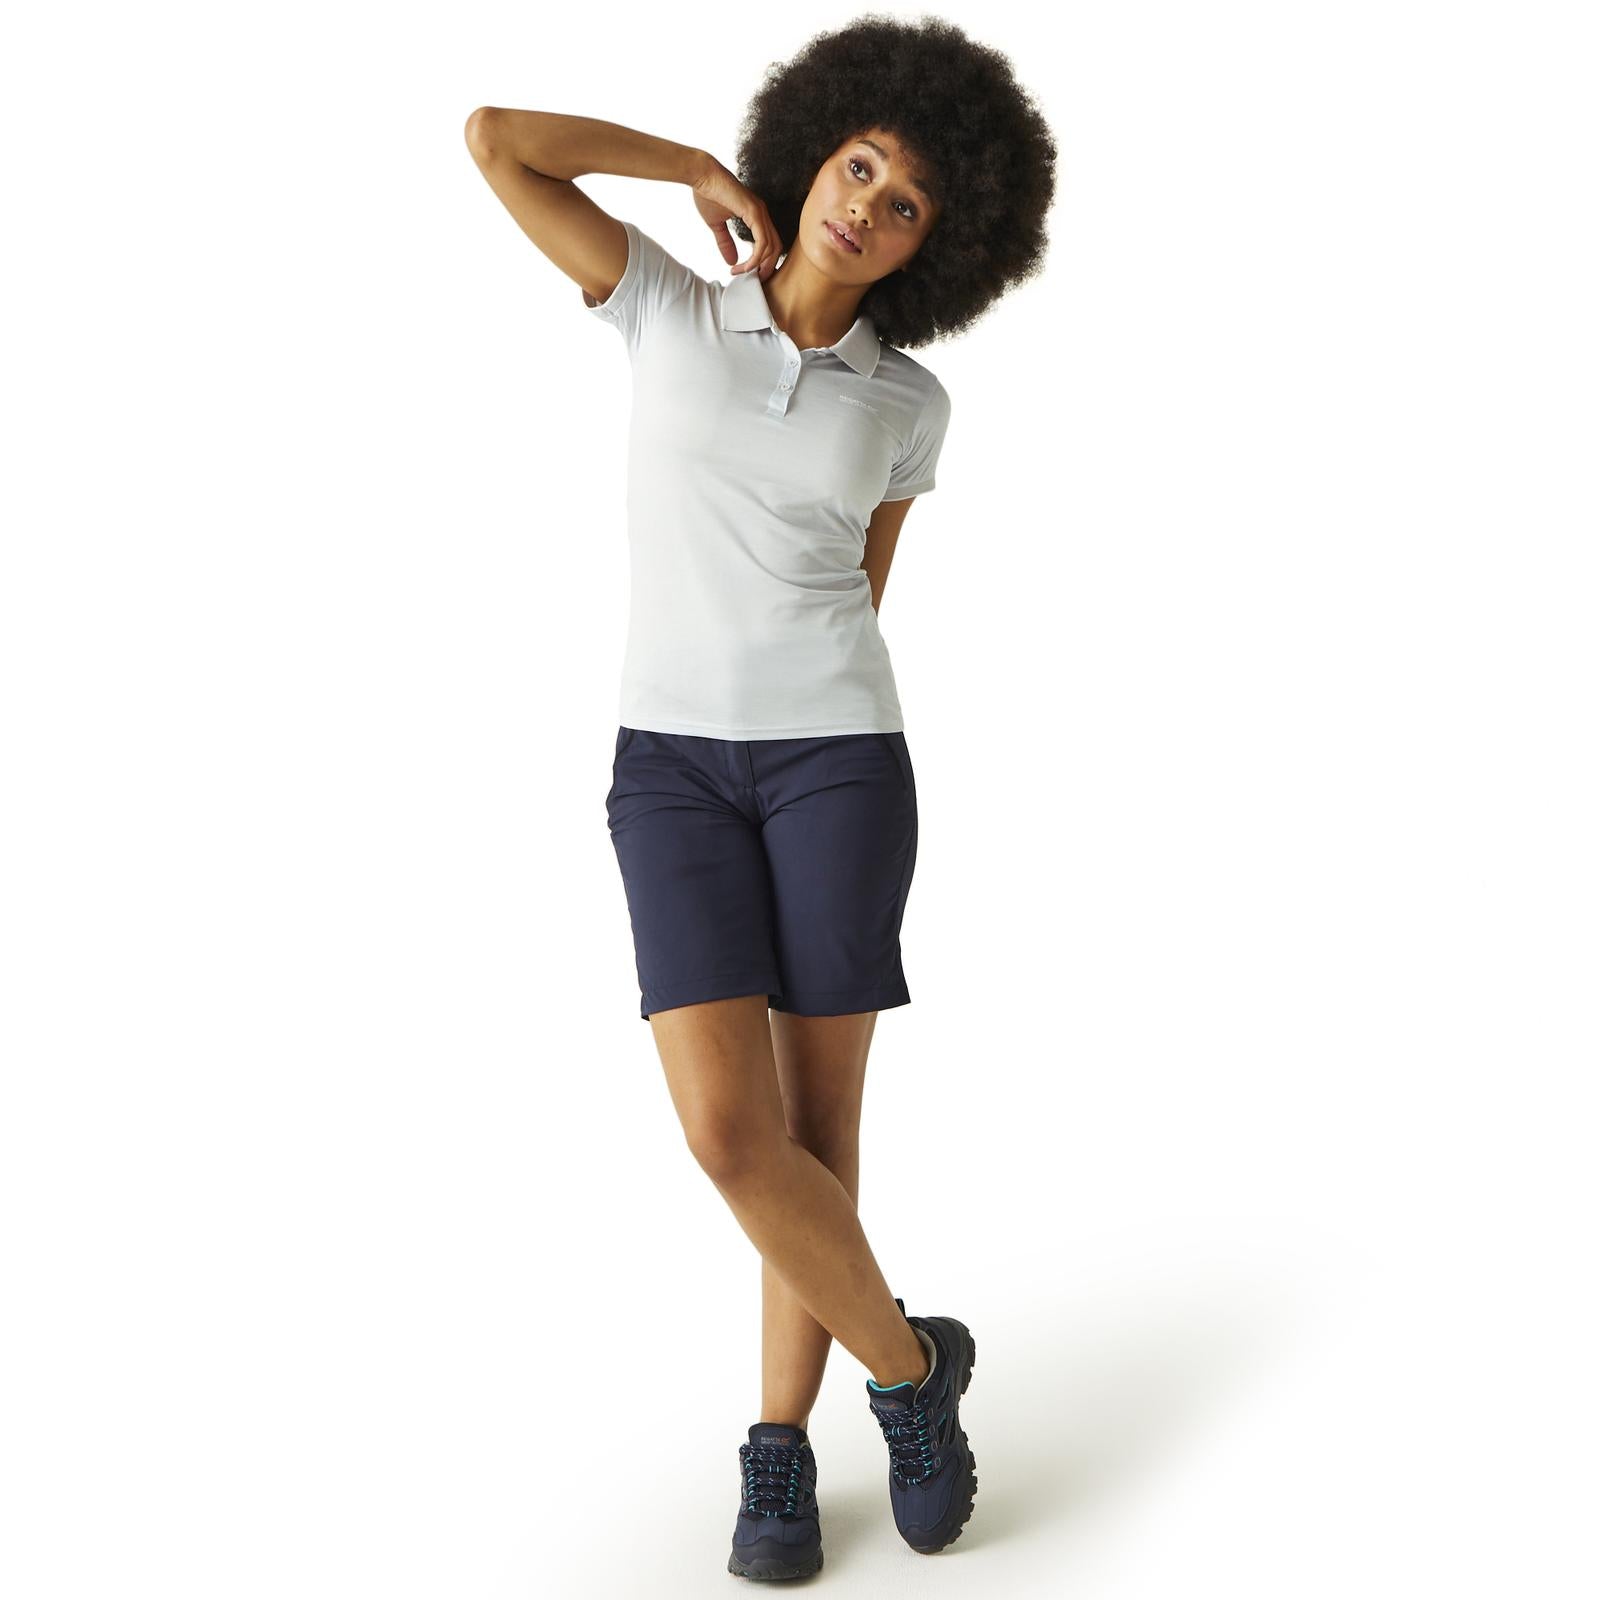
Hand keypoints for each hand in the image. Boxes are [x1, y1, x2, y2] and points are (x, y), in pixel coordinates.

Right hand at [692, 155, 781, 277]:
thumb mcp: (717, 225)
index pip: (769, 244)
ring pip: (771, 248)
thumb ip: (725, 242)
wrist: (701, 175)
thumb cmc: (707, 194)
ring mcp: (760, 212)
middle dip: (766, 268)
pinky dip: (756, 258)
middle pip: (775, 248)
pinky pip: (762, 242)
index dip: (761, 262)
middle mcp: (762, 214)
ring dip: (758, 266)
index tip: (746, 273)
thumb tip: (731, 261)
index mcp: (757, 215)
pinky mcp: (754, 212)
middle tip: (752, 281)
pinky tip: (744, 266)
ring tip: (742, 274)